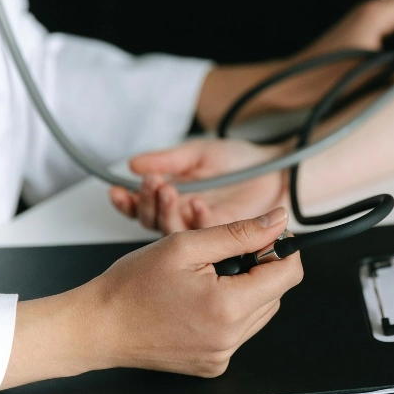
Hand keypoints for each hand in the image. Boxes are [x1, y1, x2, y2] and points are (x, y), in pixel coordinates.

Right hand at [0, 208, 301, 387]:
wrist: (99, 325)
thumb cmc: (132, 285)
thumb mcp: (186, 244)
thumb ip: (239, 232)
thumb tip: (278, 221)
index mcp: (228, 308)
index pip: (288, 275)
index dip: (281, 249)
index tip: (264, 235)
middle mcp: (230, 339)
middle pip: (274, 293)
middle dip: (258, 266)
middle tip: (222, 252)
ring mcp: (221, 355)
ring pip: (258, 310)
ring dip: (244, 287)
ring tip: (208, 274)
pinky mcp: (211, 363)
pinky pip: (239, 330)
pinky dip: (230, 308)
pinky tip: (201, 296)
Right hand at [110, 139, 288, 233]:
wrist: (275, 168)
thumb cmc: (239, 160)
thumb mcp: (198, 153)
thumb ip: (168, 160)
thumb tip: (133, 164)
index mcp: (175, 198)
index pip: (143, 206)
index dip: (129, 200)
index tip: (118, 189)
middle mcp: (185, 219)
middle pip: (153, 222)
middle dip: (147, 203)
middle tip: (153, 183)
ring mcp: (202, 233)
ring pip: (174, 232)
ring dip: (167, 211)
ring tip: (168, 189)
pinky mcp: (223, 240)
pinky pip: (204, 236)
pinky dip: (198, 219)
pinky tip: (197, 203)